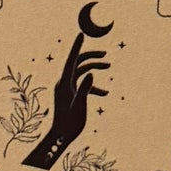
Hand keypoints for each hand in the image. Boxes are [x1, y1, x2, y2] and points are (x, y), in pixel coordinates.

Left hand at [22, 23, 110, 169]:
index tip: (81, 34)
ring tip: (109, 66)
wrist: (62, 135)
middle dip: (91, 56)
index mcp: (64, 82)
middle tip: (105, 55)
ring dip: (94, 67)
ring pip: (81, 70)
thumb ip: (84, 89)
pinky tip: (105, 93)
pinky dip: (93, 84)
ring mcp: (67, 87)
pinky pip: (82, 82)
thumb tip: (90, 73)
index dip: (76, 46)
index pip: (71, 60)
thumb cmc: (70, 123)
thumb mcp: (79, 106)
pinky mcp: (70, 93)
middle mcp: (64, 81)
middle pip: (77, 62)